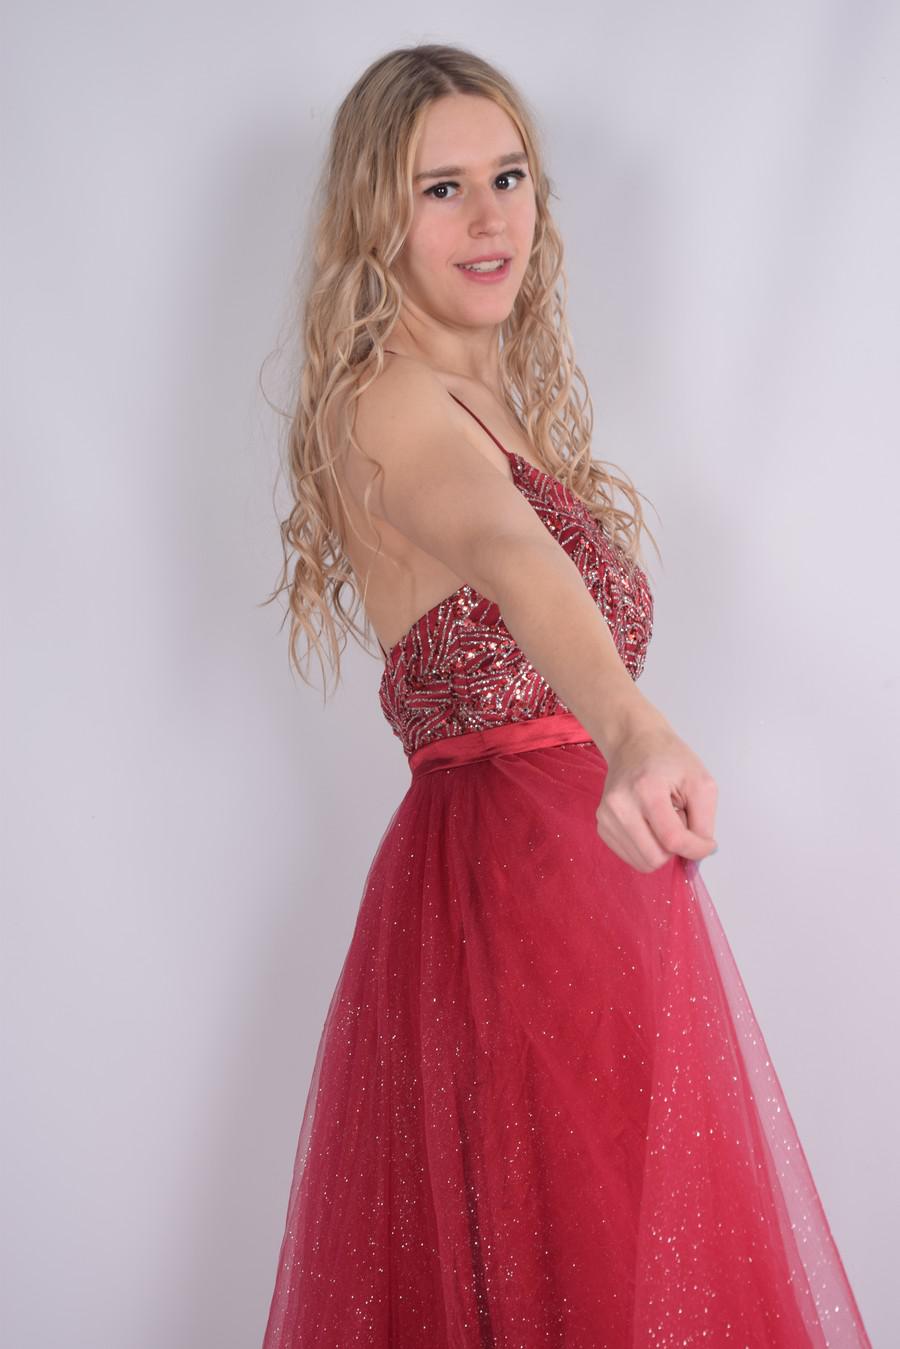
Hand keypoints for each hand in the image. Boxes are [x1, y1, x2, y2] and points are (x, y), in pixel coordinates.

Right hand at [596, 714, 717, 872]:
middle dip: (675, 848)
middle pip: (655, 857)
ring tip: (662, 821)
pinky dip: (647, 848)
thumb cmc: (670, 759)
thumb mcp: (701, 783)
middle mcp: (619, 806)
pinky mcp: (601, 826)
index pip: (673, 839)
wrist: (633, 743)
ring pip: (643, 862)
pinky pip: (632, 857)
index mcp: (646, 790)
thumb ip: (704, 822)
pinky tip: (649, 824)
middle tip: (678, 820)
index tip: (708, 843)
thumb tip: (699, 854)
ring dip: (661, 849)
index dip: (696, 849)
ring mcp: (605, 817)